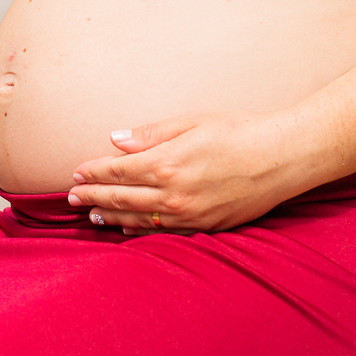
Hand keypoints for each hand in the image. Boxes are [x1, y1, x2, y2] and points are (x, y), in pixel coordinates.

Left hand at [67, 111, 300, 233]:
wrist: (283, 157)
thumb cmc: (239, 131)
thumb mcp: (192, 122)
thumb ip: (151, 134)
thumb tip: (116, 140)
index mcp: (166, 165)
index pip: (116, 171)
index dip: (92, 172)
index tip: (75, 172)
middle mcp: (172, 196)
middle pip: (120, 198)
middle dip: (92, 196)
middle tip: (71, 198)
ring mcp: (188, 216)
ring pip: (136, 220)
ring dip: (110, 216)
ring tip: (91, 214)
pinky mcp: (204, 226)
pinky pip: (162, 233)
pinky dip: (138, 230)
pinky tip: (126, 228)